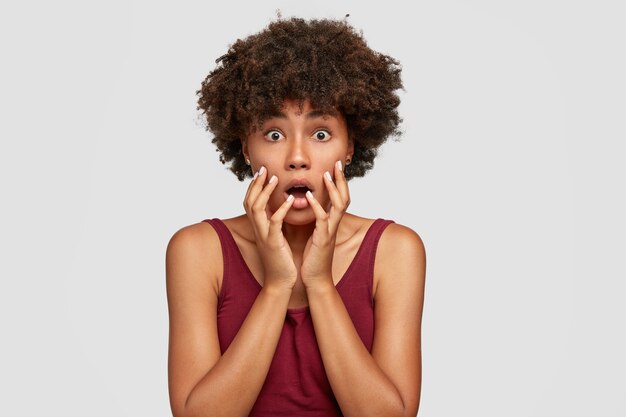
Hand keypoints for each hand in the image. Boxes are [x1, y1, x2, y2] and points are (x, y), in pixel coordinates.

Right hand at [243, 166, 297, 290]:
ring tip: (274, 179)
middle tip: (264, 169)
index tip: (261, 171)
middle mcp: (257, 229)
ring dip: (265, 192)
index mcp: (259, 227)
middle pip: (249, 200)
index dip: (254, 186)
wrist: (281, 281)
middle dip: (256, 183)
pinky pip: (274, 222)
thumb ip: (273, 223)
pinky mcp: (273, 242)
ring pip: (257, 208)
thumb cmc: (281, 259)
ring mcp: (264, 235)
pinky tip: (290, 200)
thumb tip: (277, 209)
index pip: (250, 201)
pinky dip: (281, 210)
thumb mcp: (274, 238)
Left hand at [301, 160, 350, 288]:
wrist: (315, 278)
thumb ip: (316, 219)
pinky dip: (317, 206)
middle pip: (344, 197)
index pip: (340, 197)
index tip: (336, 166)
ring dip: (333, 189)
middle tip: (338, 163)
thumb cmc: (314, 257)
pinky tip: (309, 195)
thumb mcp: (315, 233)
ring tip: (326, 174)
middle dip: (341, 180)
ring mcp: (330, 231)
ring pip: (338, 205)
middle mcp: (334, 224)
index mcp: (331, 222)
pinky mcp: (322, 239)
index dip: (340, 182)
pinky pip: (322, 219)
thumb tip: (310, 205)